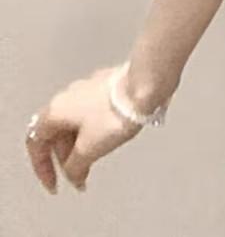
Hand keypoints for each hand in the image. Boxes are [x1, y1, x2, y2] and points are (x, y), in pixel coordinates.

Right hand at [24, 65, 146, 193]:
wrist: (143, 86)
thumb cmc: (114, 113)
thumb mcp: (88, 149)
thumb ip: (73, 167)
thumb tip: (73, 176)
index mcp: (55, 110)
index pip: (35, 142)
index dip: (41, 168)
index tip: (55, 183)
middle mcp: (67, 96)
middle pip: (55, 134)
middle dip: (64, 159)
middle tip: (78, 176)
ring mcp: (86, 90)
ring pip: (73, 124)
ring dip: (79, 147)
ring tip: (93, 162)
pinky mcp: (104, 88)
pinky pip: (90, 115)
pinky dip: (92, 133)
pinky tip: (106, 141)